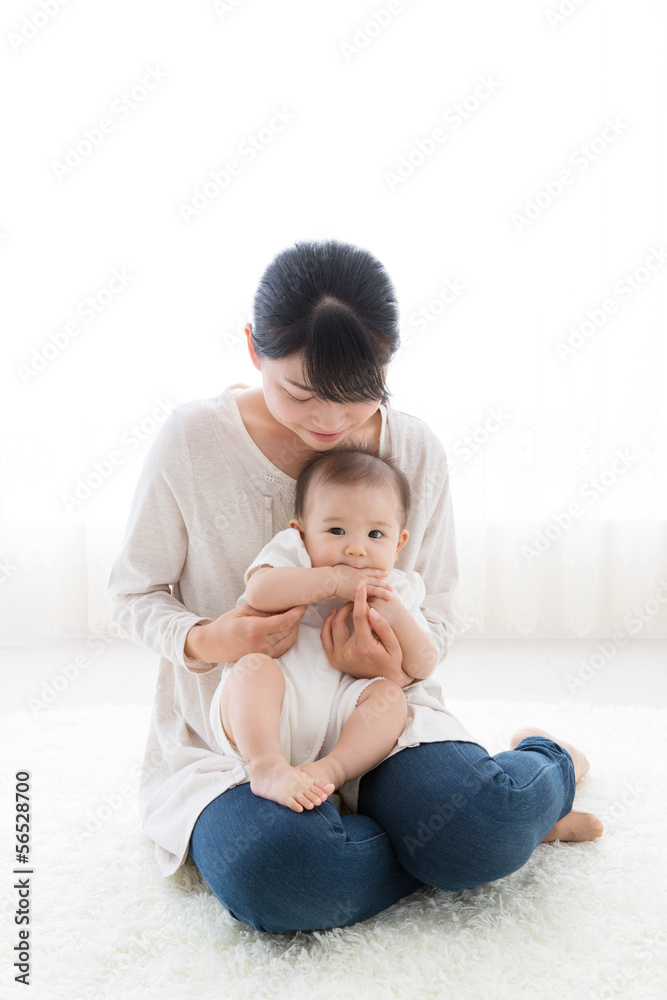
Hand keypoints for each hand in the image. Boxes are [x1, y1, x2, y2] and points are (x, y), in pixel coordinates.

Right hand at [184, 602, 307, 663]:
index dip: (298, 612)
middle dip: (297, 617)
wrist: (214, 645)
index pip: (285, 621)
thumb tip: (285, 606)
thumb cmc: (227, 624)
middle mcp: (262, 644)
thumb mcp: (244, 610)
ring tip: (291, 616)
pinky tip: (285, 628)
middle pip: (290, 630)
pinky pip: (285, 647)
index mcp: (256, 630)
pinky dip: (289, 637)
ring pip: (290, 639)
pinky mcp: (265, 659)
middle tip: (297, 606)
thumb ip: (265, 609)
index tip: (304, 603)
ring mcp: (264, 654)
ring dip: (294, 627)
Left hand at [321, 581, 407, 684]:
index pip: (359, 616)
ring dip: (336, 614)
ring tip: (345, 606)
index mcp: (364, 647)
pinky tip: (334, 617)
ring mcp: (338, 658)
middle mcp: (348, 653)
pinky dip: (327, 626)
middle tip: (356, 599)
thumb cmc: (391, 662)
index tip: (360, 586)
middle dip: (348, 605)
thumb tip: (371, 611)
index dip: (359, 599)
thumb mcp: (394, 645)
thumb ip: (383, 627)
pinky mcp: (334, 660)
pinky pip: (325, 639)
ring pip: (330, 628)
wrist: (382, 684)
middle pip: (341, 620)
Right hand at [332, 564, 393, 602]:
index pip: (373, 572)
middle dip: (385, 585)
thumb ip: (351, 569)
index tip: (386, 574)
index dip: (380, 573)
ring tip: (391, 596)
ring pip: (375, 590)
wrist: (330, 579)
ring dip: (383, 593)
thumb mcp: (345, 567)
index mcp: (360, 571)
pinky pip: (366, 600)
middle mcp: (362, 578)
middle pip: (377, 581)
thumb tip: (351, 569)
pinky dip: (372, 603)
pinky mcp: (356, 596)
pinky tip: (378, 606)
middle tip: (392, 588)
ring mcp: (360, 587)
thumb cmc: (334, 572)